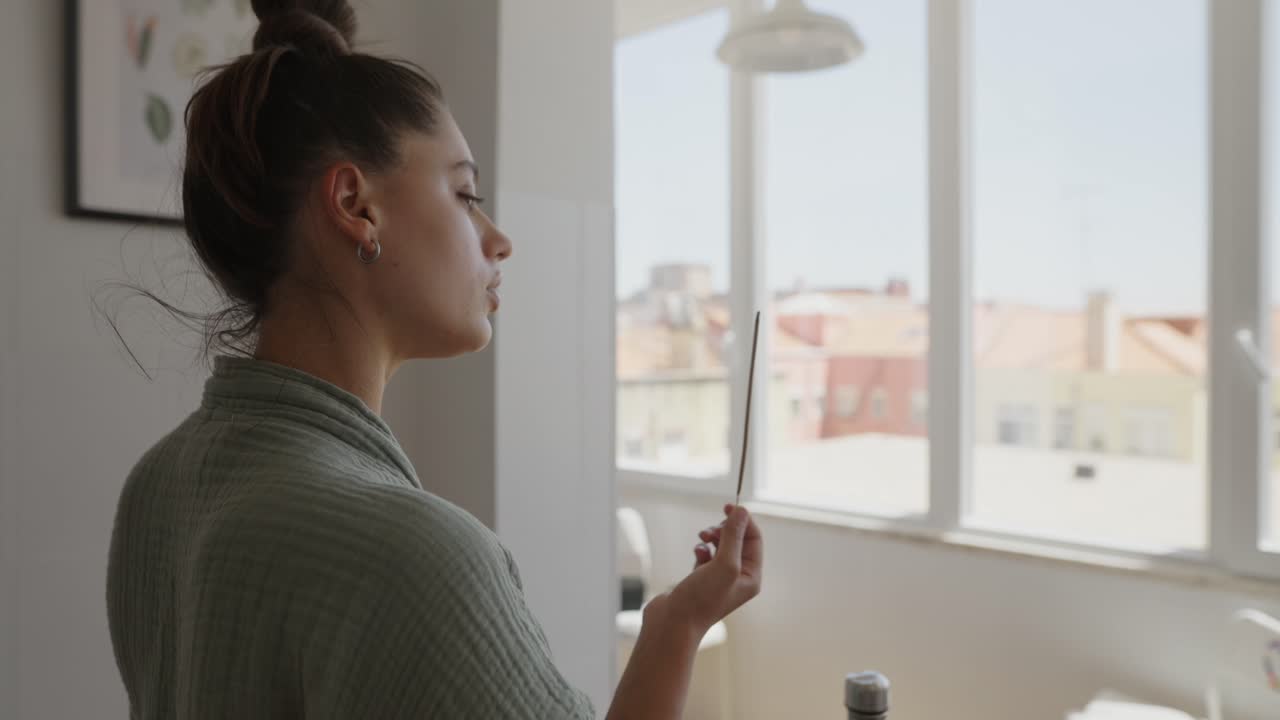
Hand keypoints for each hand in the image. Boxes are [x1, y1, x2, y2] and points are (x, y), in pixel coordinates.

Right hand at [655, 504, 762, 634]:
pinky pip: (706, 555)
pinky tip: (696, 554)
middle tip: (710, 531)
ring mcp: (719, 579)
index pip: (754, 539)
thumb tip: (742, 511)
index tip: (728, 507)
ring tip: (702, 540)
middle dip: (724, 530)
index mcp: (751, 577)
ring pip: (720, 546)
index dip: (743, 521)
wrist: (672, 623)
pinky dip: (701, 549)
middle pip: (738, 540)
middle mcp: (738, 578)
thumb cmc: (701, 598)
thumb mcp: (724, 564)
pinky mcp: (701, 579)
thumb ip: (734, 536)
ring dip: (711, 538)